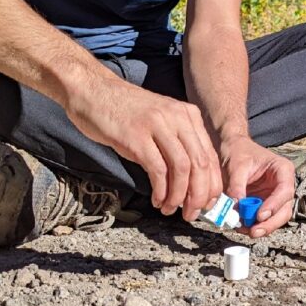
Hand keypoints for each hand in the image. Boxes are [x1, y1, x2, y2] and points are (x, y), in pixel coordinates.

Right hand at [65, 77, 223, 220]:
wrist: (94, 91)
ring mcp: (157, 125)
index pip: (210, 156)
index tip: (206, 204)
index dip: (211, 185)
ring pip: (182, 169)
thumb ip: (178, 144)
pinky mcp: (136, 136)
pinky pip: (158, 170)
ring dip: (179, 196)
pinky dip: (161, 191)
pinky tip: (157, 200)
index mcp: (188, 115)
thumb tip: (193, 182)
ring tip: (171, 209)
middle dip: (199, 195)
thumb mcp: (161, 122)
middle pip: (200, 164)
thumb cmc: (126, 112)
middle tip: (191, 214)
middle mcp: (178, 117)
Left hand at [219, 135, 294, 237]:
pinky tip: (242, 227)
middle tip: (254, 231)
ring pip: (276, 218)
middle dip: (270, 223)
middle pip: (284, 209)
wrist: (232, 148)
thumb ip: (237, 186)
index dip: (275, 205)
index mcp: (282, 170)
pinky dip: (253, 225)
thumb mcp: (236, 165)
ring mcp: (273, 196)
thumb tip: (236, 207)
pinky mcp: (263, 204)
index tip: (260, 215)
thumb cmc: (238, 151)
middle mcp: (282, 185)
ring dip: (262, 227)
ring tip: (244, 230)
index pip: (285, 190)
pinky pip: (263, 220)